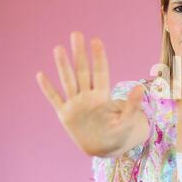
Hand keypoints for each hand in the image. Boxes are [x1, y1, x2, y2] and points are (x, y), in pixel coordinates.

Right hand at [35, 31, 148, 156]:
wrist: (103, 147)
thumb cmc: (118, 133)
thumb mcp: (127, 121)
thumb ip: (132, 105)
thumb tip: (141, 88)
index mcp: (103, 96)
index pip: (100, 73)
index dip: (98, 58)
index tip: (96, 41)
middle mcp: (88, 96)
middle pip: (83, 71)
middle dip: (80, 54)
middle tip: (76, 34)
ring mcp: (75, 104)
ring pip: (68, 81)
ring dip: (63, 66)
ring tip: (59, 48)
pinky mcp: (65, 114)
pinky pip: (54, 99)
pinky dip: (48, 89)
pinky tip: (40, 75)